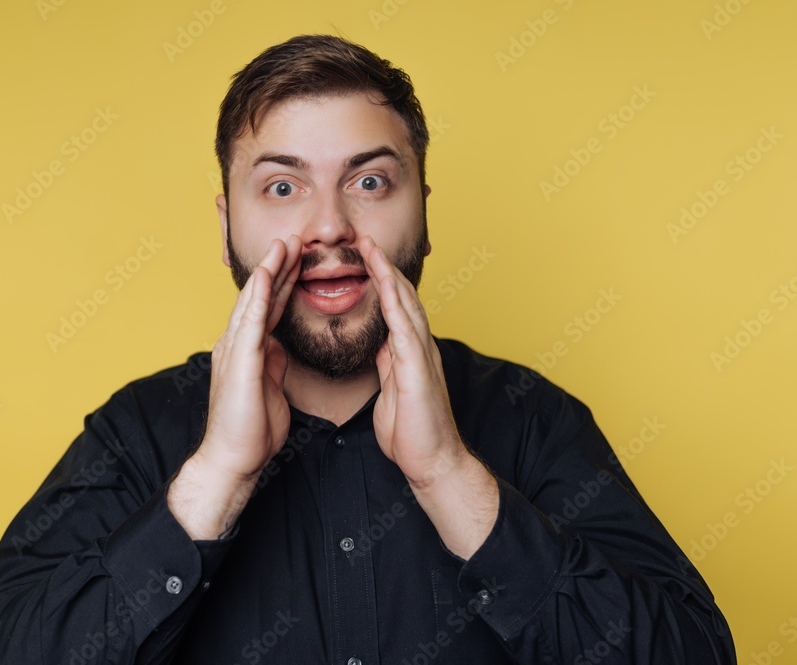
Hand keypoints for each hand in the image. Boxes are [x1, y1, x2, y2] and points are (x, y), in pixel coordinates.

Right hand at [196, 235, 302, 481]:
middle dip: (277, 266)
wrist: (234, 458)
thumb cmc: (251, 429)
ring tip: (282, 244)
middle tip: (293, 238)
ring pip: (253, 301)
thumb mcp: (269, 387)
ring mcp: (234, 350)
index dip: (283, 281)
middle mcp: (237, 343)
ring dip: (268, 270)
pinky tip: (265, 275)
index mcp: (249, 349)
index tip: (298, 258)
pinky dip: (257, 296)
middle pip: (261, 296)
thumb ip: (272, 363)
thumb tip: (279, 348)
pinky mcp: (238, 361)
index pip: (268, 307)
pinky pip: (249, 322)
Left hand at [360, 236, 466, 487]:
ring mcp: (422, 355)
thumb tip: (382, 347)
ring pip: (405, 303)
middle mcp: (419, 347)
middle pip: (401, 296)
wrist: (432, 462)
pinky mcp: (418, 368)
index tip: (364, 259)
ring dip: (388, 274)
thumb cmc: (412, 432)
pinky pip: (404, 327)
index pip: (395, 307)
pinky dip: (394, 301)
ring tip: (371, 248)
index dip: (381, 281)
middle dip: (383, 266)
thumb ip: (389, 366)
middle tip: (365, 239)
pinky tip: (384, 282)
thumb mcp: (393, 390)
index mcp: (409, 352)